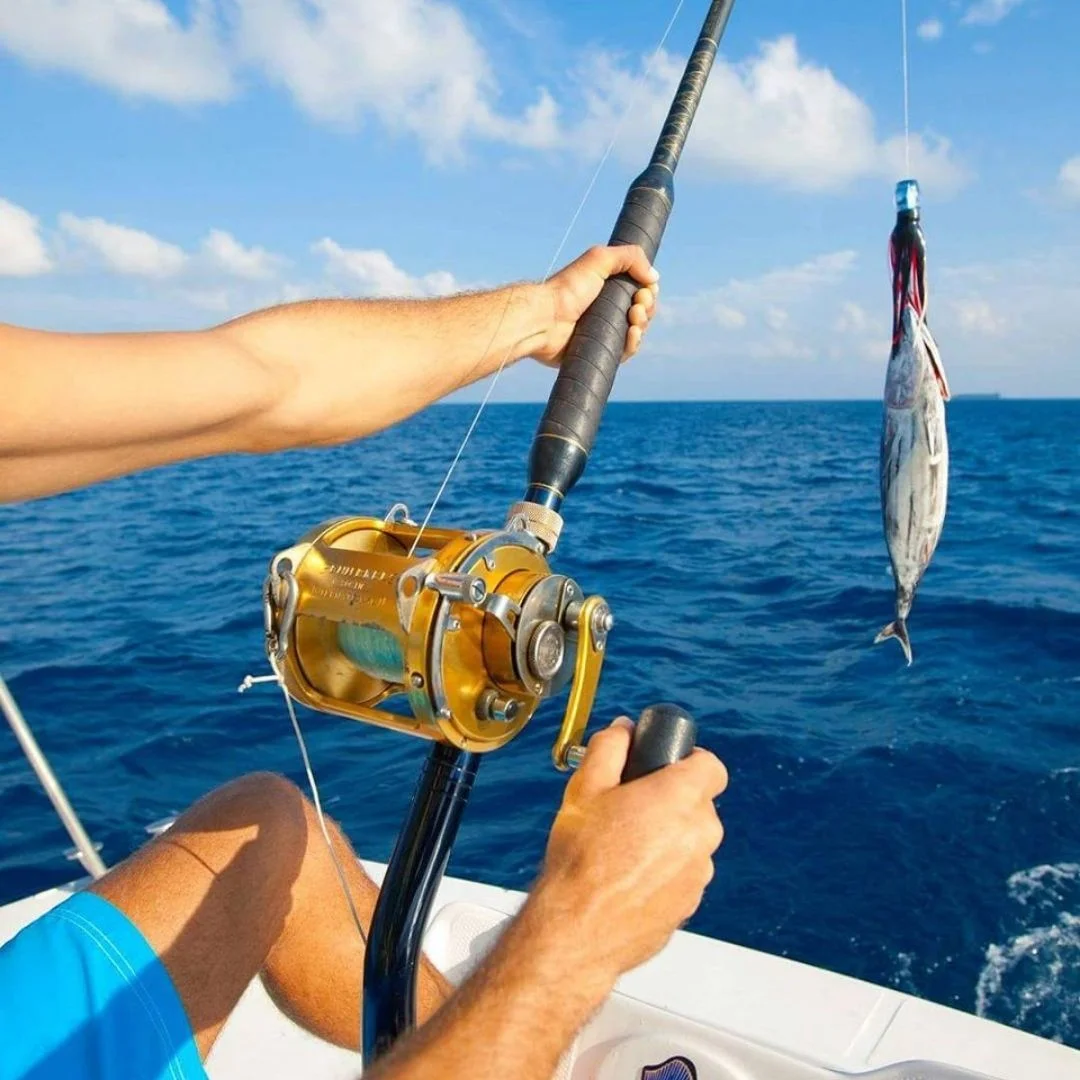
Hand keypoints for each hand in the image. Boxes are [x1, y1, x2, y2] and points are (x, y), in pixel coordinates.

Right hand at [529, 717, 726, 991]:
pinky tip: (628, 876)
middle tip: (631, 806)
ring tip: (624, 846)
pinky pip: (684, 873)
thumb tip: (624, 730)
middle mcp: (701, 834)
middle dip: (672, 800)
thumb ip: (610, 747)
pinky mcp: (691, 904)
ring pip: (692, 840)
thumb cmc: (581, 860)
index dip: (690, 761)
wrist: (578, 931)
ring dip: (669, 837)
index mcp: (680, 798)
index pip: (712, 766)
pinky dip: (665, 869)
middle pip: (699, 804)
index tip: (665, 766)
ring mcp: (699, 873)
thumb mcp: (584, 788)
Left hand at [534, 245, 659, 366]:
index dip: (648, 292)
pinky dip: (633, 344)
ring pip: (637, 332)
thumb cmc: (568, 288)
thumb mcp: (599, 259)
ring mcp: (604, 332)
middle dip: (647, 307)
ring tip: (633, 317)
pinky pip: (625, 352)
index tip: (644, 290)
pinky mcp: (600, 352)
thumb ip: (630, 257)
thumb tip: (654, 277)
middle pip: (642, 312)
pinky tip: (632, 335)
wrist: (545, 319)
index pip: (640, 292)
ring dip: (643, 324)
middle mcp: (607, 310)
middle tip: (637, 304)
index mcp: (608, 289)